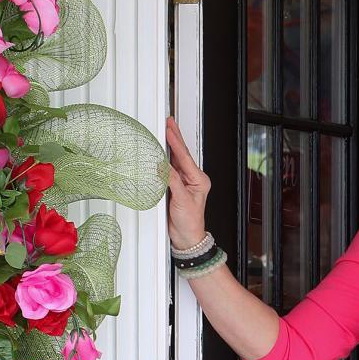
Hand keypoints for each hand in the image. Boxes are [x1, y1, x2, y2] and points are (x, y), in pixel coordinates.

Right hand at [165, 114, 210, 249]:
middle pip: (181, 154)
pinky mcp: (175, 187)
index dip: (176, 142)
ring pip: (175, 160)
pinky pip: (168, 169)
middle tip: (169, 122)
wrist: (187, 237)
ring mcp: (183, 182)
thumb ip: (172, 182)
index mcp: (199, 180)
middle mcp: (192, 179)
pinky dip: (163, 159)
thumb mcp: (182, 200)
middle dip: (175, 137)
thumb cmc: (190, 222)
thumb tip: (163, 167)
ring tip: (164, 131)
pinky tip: (160, 151)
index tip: (169, 129)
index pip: (185, 157)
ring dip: (170, 146)